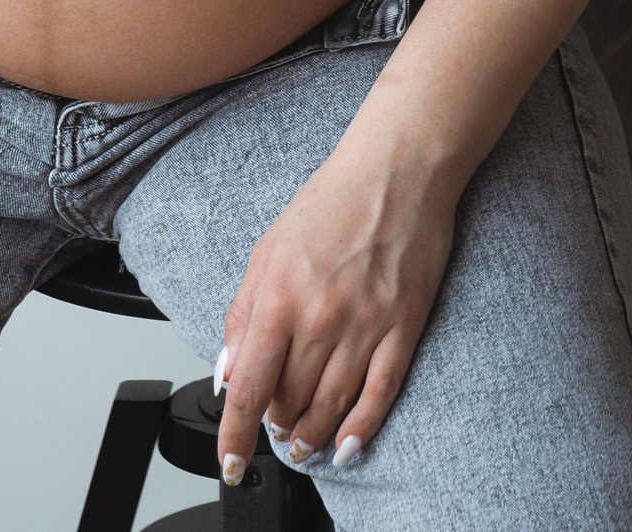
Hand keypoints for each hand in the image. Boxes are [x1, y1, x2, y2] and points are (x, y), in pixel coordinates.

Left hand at [214, 135, 458, 483]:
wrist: (398, 169)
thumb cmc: (332, 200)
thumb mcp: (267, 248)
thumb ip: (242, 313)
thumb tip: (227, 369)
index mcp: (280, 297)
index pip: (248, 389)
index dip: (235, 436)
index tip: (229, 462)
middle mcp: (320, 319)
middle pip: (289, 403)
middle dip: (275, 424)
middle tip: (272, 426)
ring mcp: (366, 327)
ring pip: (330, 407)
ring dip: (311, 436)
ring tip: (301, 443)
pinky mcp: (403, 328)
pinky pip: (379, 395)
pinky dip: (361, 429)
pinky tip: (346, 446)